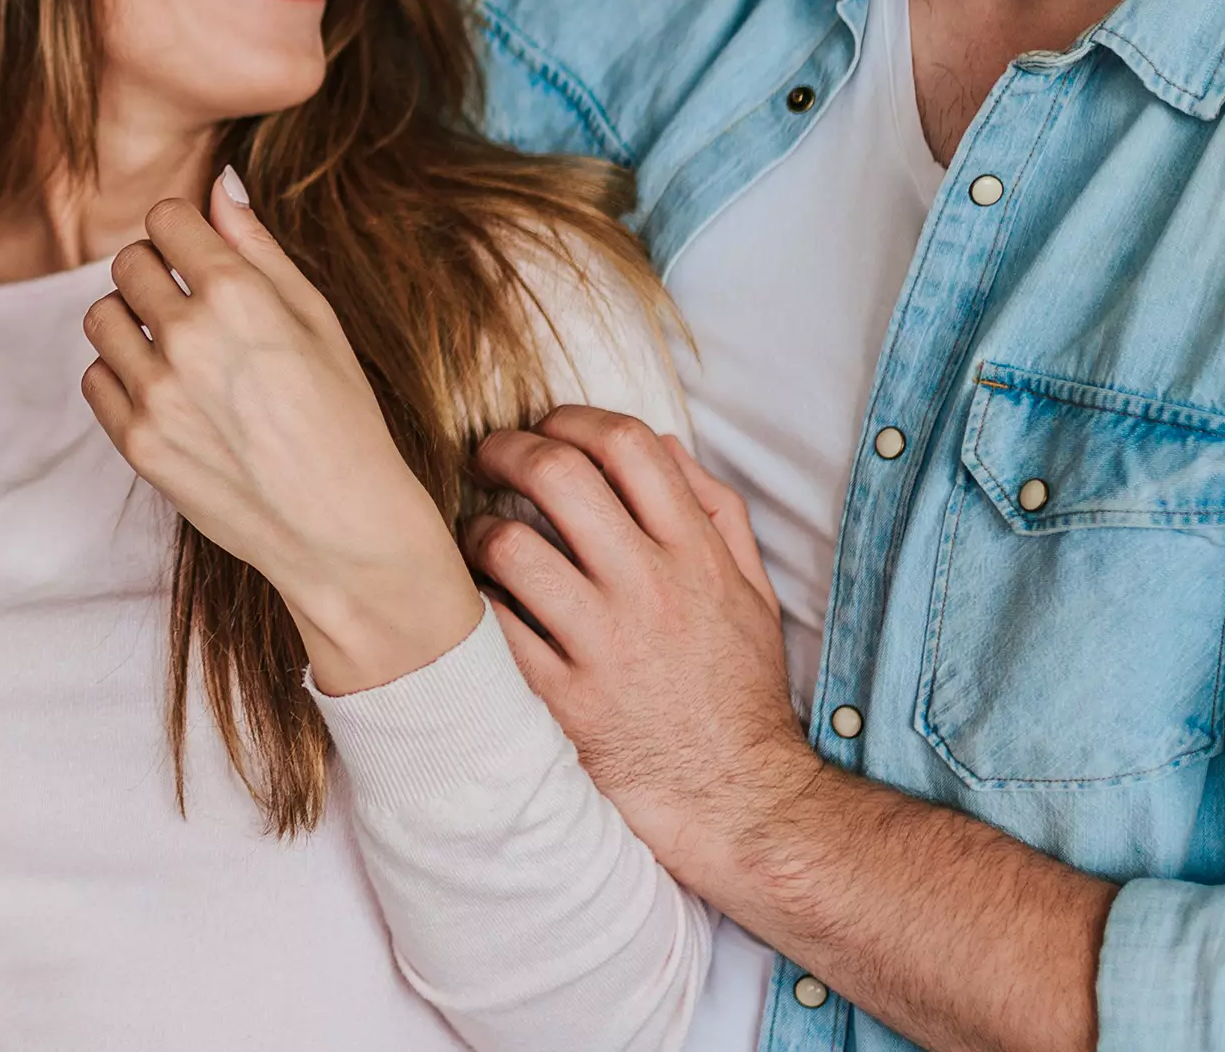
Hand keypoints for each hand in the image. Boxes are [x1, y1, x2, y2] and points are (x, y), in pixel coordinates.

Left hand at [81, 174, 481, 691]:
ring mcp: (156, 393)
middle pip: (128, 262)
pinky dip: (122, 376)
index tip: (201, 256)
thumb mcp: (317, 316)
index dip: (185, 232)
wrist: (339, 524)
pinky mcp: (136, 442)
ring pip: (100, 316)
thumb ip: (258, 245)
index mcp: (239, 294)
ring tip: (176, 348)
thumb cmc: (342, 414)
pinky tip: (168, 392)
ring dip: (132, 321)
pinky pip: (95, 378)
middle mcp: (189, 336)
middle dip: (157, 272)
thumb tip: (221, 182)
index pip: (166, 219)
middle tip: (194, 307)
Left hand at [464, 406, 816, 893]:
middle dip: (507, 450)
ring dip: (476, 530)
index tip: (546, 427)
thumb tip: (663, 445)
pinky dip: (471, 606)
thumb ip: (716, 513)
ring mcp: (601, 646)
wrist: (740, 805)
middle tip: (487, 457)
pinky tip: (471, 605)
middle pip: (558, 475)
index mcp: (695, 555)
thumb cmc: (739, 695)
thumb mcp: (753, 594)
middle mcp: (648, 589)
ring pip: (510, 547)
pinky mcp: (561, 702)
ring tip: (474, 538)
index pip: (627, 445)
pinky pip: (493, 630)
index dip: (573, 419)